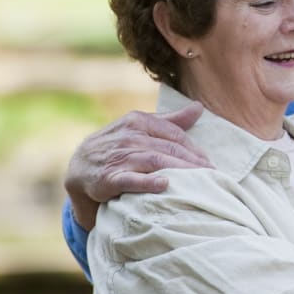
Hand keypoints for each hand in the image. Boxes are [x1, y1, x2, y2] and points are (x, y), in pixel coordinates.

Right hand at [65, 102, 212, 229]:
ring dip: (180, 171)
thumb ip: (170, 120)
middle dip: (193, 162)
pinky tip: (164, 185)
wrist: (80, 167)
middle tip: (213, 175)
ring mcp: (118, 156)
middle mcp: (129, 136)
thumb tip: (199, 108)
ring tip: (200, 181)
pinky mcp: (108, 178)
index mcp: (138, 121)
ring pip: (155, 162)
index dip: (195, 149)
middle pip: (169, 149)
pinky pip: (131, 179)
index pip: (175, 135)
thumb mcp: (140, 127)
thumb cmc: (118, 146)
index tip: (211, 163)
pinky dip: (147, 182)